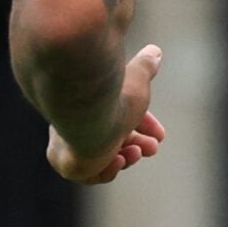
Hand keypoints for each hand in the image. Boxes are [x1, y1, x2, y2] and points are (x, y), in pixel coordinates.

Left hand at [45, 44, 166, 183]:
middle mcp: (77, 123)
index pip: (115, 118)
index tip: (160, 133)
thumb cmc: (110, 92)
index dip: (140, 126)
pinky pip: (91, 176)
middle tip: (154, 147)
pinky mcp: (68, 164)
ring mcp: (70, 145)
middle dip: (138, 144)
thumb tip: (154, 51)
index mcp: (89, 103)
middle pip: (111, 140)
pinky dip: (108, 170)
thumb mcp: (136, 79)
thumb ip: (144, 67)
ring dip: (126, 156)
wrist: (85, 107)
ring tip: (135, 151)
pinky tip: (118, 159)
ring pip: (103, 159)